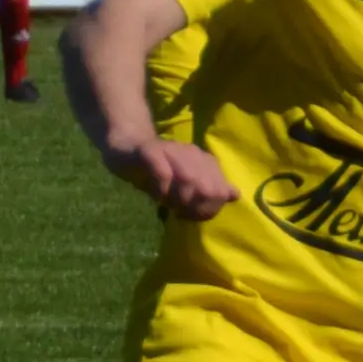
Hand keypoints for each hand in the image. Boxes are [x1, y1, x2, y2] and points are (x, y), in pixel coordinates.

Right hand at [104, 135, 234, 215]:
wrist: (127, 146)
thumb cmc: (158, 169)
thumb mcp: (186, 183)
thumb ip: (210, 189)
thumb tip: (236, 195)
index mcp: (204, 161)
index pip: (219, 191)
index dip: (208, 209)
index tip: (192, 215)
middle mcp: (191, 154)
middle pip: (207, 187)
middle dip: (194, 206)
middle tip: (179, 212)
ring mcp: (171, 151)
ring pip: (188, 179)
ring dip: (178, 198)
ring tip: (167, 204)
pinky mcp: (150, 151)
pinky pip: (162, 172)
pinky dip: (162, 189)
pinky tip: (156, 195)